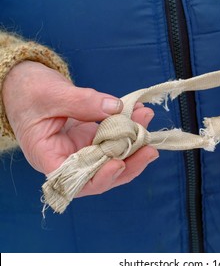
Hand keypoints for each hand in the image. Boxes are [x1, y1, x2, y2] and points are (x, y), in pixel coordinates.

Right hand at [2, 61, 158, 195]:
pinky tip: (139, 114)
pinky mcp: (92, 138)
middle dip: (129, 162)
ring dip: (134, 144)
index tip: (119, 164)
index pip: (76, 182)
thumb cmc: (27, 92)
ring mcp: (82, 149)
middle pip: (102, 173)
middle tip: (150, 148)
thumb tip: (115, 108)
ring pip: (112, 157)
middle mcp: (68, 159)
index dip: (100, 178)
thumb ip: (82, 102)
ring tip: (146, 122)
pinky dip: (128, 129)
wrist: (24, 83)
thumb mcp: (51, 94)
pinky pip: (114, 139)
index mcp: (48, 158)